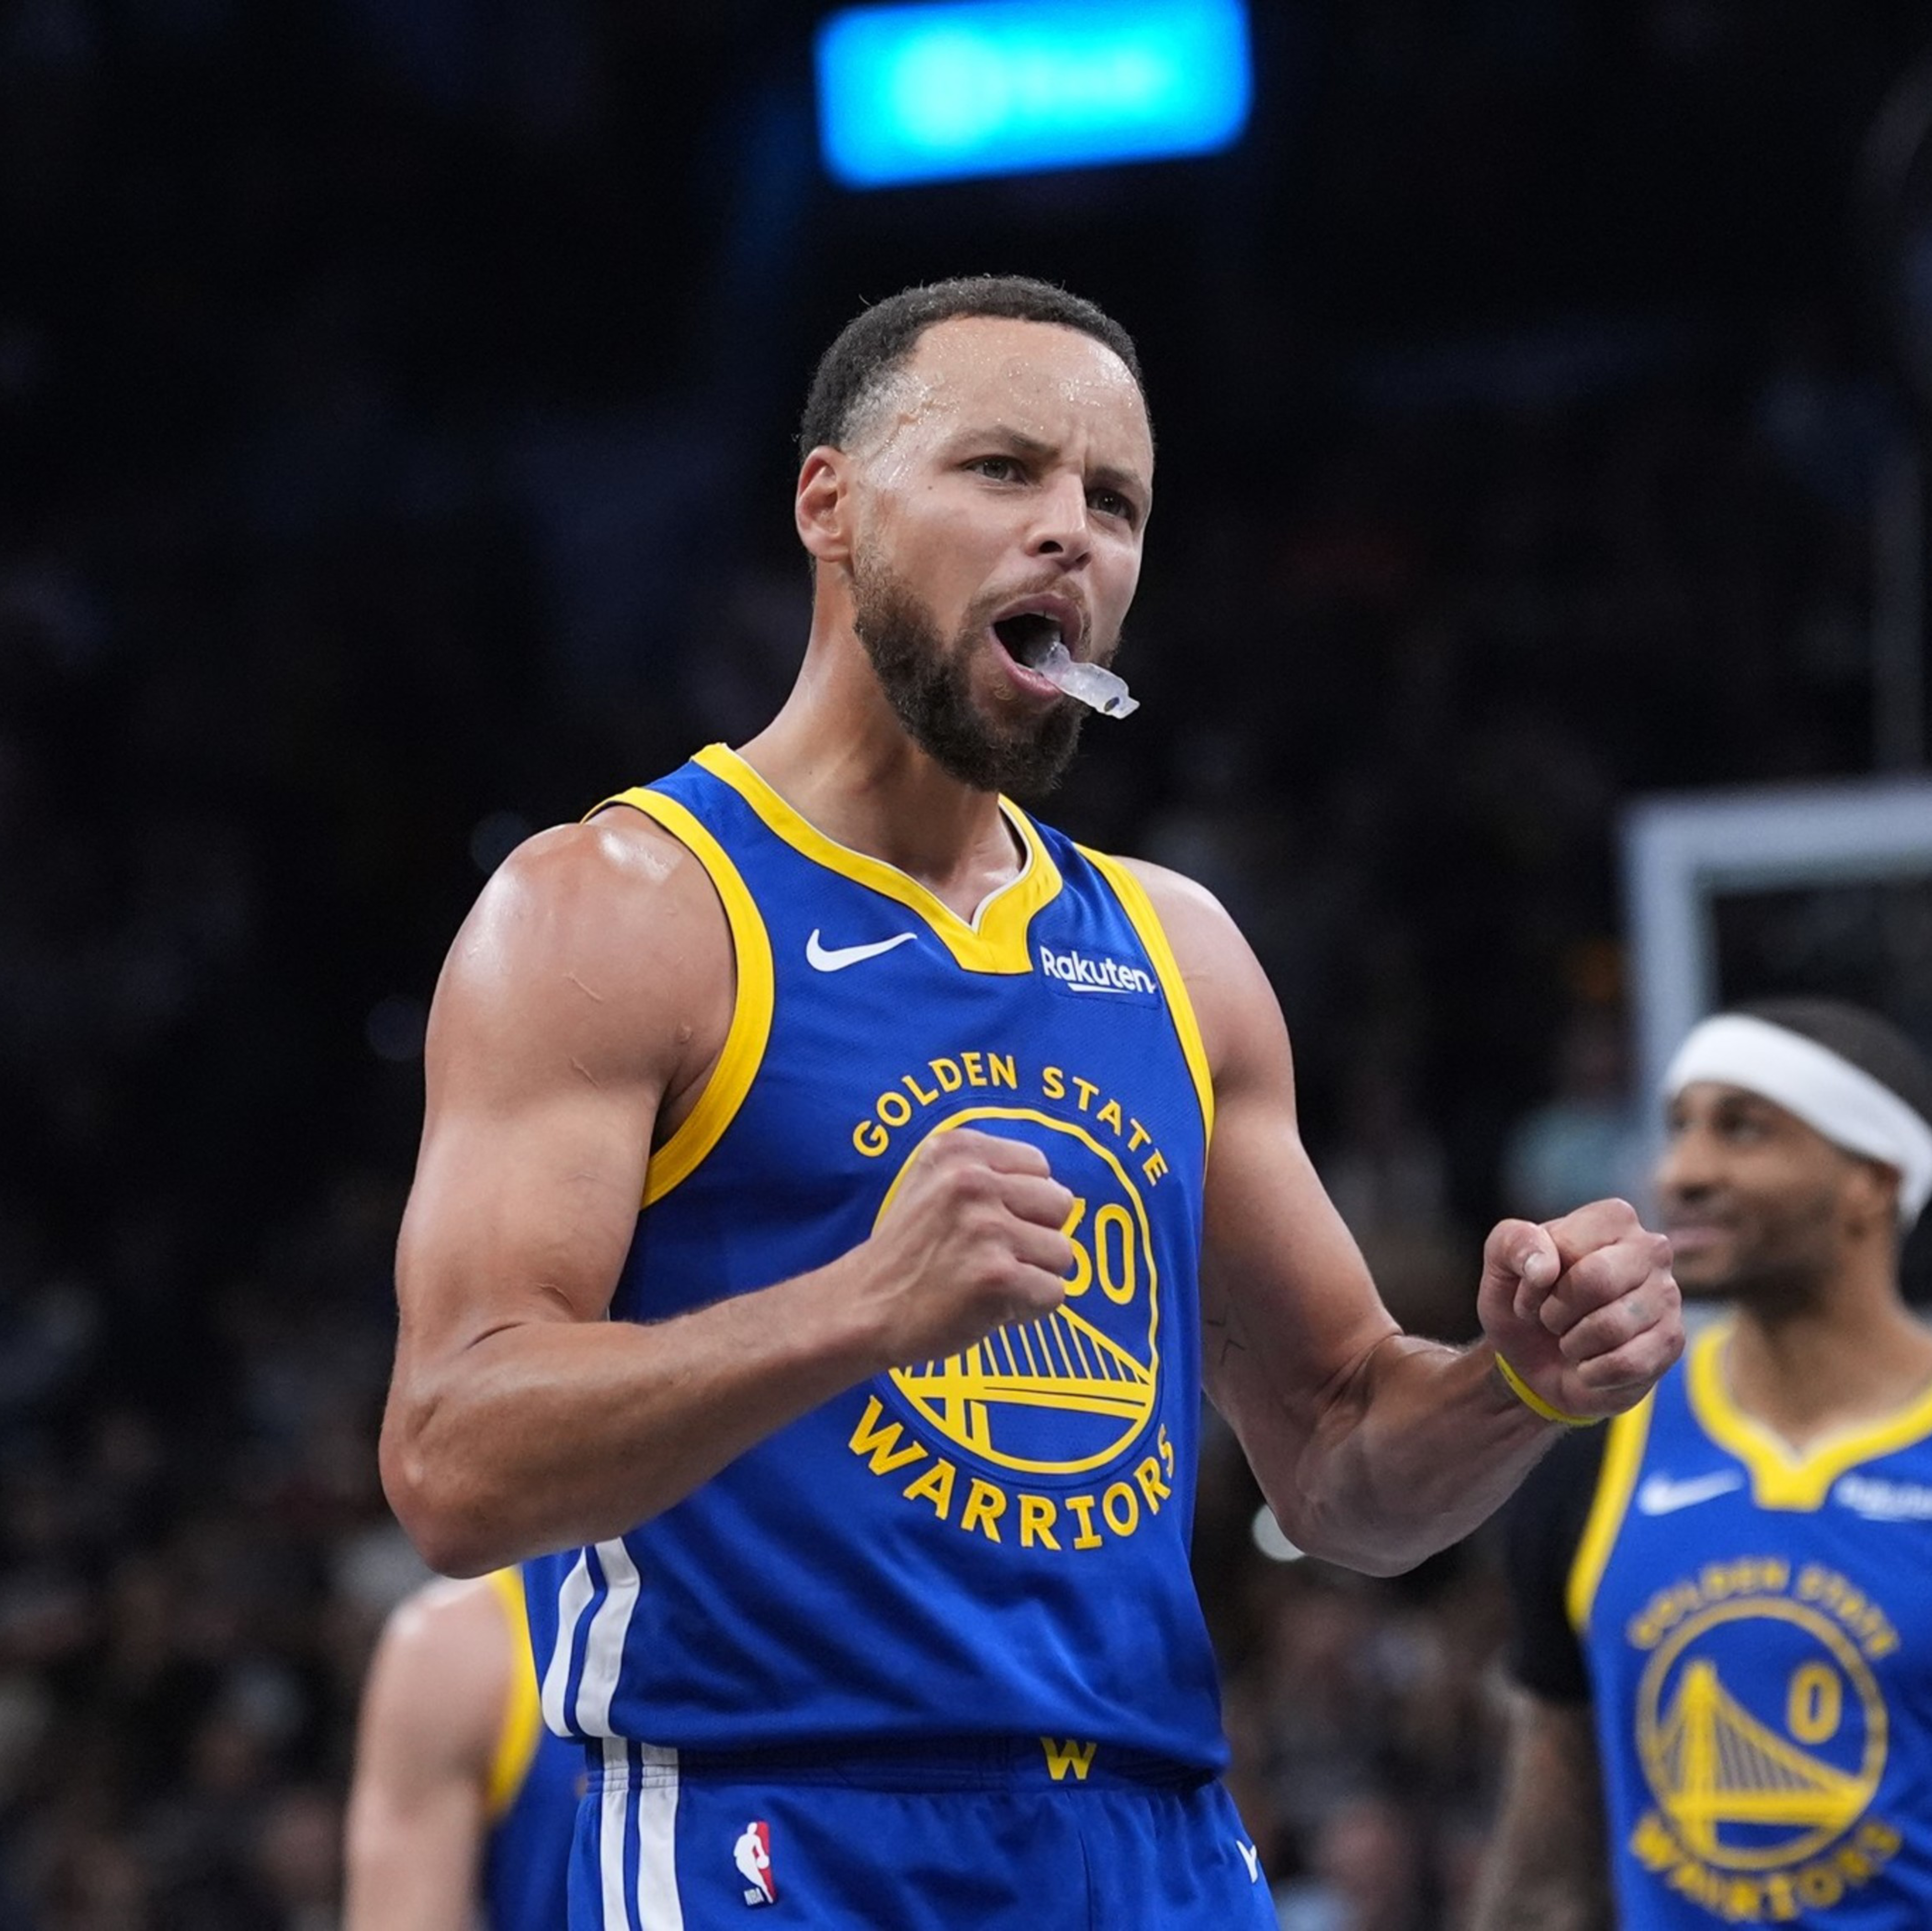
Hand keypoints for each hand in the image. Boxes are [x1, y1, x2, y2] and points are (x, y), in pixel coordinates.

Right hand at [848, 1128, 1074, 1366]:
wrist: (864, 1307)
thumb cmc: (908, 1250)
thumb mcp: (934, 1182)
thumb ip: (990, 1174)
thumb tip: (1059, 1193)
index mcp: (959, 1149)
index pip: (1040, 1168)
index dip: (1024, 1203)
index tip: (990, 1224)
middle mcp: (972, 1181)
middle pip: (1060, 1206)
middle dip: (1037, 1236)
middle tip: (993, 1257)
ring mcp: (986, 1229)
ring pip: (1061, 1252)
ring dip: (1033, 1276)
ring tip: (988, 1283)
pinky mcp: (996, 1277)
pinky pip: (1053, 1293)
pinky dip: (1029, 1309)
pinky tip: (990, 1307)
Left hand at [1475, 1199, 1682, 1421]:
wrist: (1537, 1362)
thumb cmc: (1526, 1303)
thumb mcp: (1501, 1266)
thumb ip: (1512, 1244)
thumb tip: (1544, 1267)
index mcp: (1612, 1218)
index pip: (1568, 1247)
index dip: (1536, 1281)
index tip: (1530, 1294)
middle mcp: (1650, 1249)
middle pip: (1597, 1280)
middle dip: (1557, 1312)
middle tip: (1550, 1320)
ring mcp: (1667, 1295)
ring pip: (1613, 1326)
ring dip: (1574, 1344)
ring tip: (1571, 1340)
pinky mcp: (1672, 1341)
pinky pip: (1629, 1363)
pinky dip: (1594, 1373)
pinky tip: (1590, 1366)